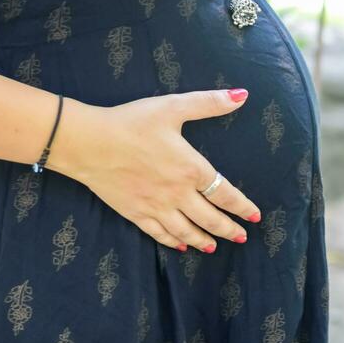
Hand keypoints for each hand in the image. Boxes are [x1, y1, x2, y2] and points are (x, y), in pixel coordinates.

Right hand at [47, 89, 260, 251]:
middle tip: (241, 237)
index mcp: (191, 169)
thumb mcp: (173, 107)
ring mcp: (156, 207)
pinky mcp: (136, 214)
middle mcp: (177, 194)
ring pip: (187, 231)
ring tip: (214, 247)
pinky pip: (159, 234)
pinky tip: (180, 245)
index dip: (242, 206)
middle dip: (229, 230)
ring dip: (204, 240)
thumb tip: (242, 95)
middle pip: (210, 218)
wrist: (89, 143)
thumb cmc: (131, 122)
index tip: (254, 216)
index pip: (225, 194)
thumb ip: (209, 103)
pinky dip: (173, 241)